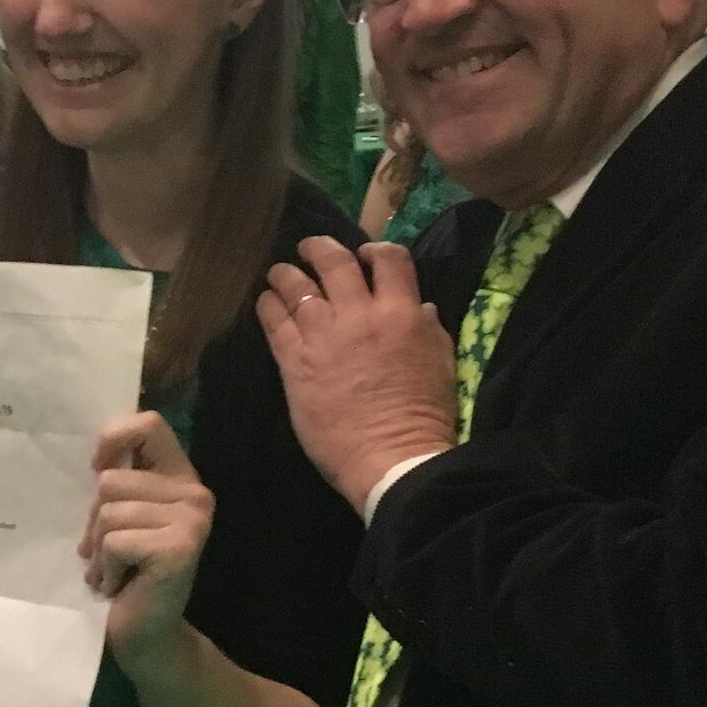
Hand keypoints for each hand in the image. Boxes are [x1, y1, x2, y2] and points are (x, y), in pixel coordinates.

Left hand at [81, 411, 211, 674]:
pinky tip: (120, 586)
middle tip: (106, 553)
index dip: (112, 439)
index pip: (148, 424)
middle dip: (94, 519)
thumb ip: (117, 482)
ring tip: (112, 572)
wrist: (148, 636)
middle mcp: (195, 493)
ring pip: (109, 512)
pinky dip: (106, 569)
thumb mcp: (120, 518)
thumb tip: (96, 459)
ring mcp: (192, 520)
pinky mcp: (179, 548)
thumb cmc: (127, 574)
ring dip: (98, 550)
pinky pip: (114, 542)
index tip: (96, 470)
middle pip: (111, 479)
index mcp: (180, 477)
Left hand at [256, 236, 457, 508]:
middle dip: (318, 248)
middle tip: (308, 248)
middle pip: (334, 261)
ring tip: (279, 274)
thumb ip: (426, 328)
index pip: (390, 258)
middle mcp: (360, 314)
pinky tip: (265, 302)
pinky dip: (267, 305)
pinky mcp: (294, 361)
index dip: (375, 249)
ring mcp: (323, 335)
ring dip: (285, 273)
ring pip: (295, 285)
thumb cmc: (424, 416)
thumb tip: (418, 306)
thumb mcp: (441, 363)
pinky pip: (273, 320)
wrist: (392, 458)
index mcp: (402, 312)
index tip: (364, 255)